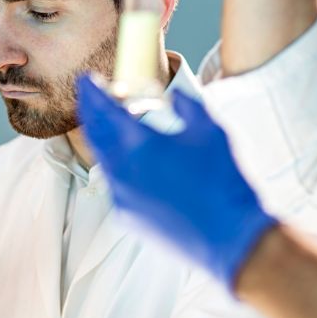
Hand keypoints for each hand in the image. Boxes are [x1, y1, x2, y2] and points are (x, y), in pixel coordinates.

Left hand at [76, 75, 276, 288]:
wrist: (231, 237)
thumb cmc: (223, 181)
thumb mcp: (210, 130)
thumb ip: (188, 106)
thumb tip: (176, 97)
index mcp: (139, 144)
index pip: (103, 110)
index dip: (92, 92)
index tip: (86, 80)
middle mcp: (121, 170)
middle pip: (94, 134)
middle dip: (90, 112)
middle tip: (91, 97)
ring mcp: (121, 197)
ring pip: (102, 160)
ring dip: (103, 139)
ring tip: (112, 127)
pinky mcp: (126, 218)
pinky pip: (115, 185)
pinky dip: (118, 166)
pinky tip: (132, 162)